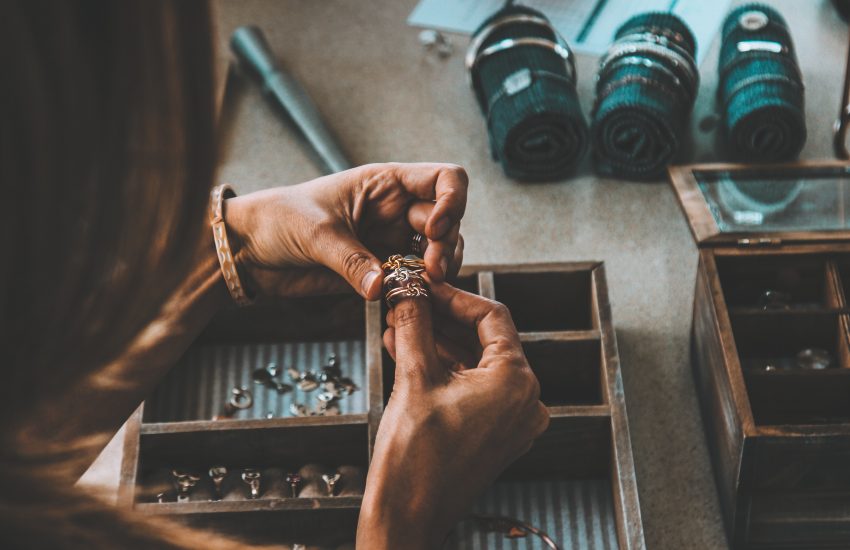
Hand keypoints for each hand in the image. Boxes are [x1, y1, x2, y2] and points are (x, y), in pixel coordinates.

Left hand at [223, 163, 466, 299]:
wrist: (251, 251)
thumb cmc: (277, 220)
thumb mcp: (315, 233)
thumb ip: (350, 260)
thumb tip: (381, 287)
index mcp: (385, 184)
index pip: (444, 179)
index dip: (452, 201)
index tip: (435, 229)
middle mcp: (396, 209)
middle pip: (449, 220)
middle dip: (446, 245)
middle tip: (429, 271)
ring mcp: (392, 240)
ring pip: (440, 252)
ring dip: (440, 269)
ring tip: (422, 285)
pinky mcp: (383, 271)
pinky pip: (417, 279)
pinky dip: (423, 289)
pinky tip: (412, 298)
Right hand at [357, 284, 549, 548]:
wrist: (406, 520)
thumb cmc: (414, 459)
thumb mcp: (413, 379)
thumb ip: (414, 325)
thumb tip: (408, 289)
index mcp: (516, 382)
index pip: (491, 317)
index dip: (454, 296)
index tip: (423, 284)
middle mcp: (525, 401)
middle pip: (484, 340)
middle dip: (441, 319)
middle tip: (407, 302)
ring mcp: (512, 421)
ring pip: (475, 364)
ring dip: (438, 343)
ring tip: (398, 325)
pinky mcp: (495, 434)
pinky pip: (473, 389)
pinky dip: (444, 370)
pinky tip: (408, 352)